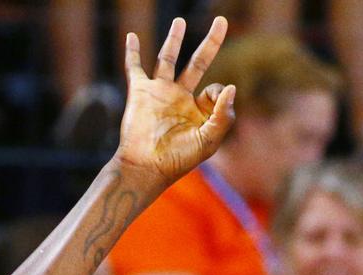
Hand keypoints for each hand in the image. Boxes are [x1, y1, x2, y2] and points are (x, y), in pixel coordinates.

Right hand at [116, 17, 235, 184]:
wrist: (146, 166)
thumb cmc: (178, 159)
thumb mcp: (209, 141)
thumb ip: (223, 116)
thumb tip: (231, 86)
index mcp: (198, 111)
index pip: (215, 90)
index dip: (218, 93)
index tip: (211, 103)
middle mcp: (180, 98)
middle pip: (198, 63)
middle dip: (211, 43)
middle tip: (222, 21)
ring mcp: (159, 93)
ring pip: (168, 59)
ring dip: (174, 39)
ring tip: (180, 21)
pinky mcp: (140, 92)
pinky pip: (135, 67)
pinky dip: (132, 52)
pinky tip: (132, 36)